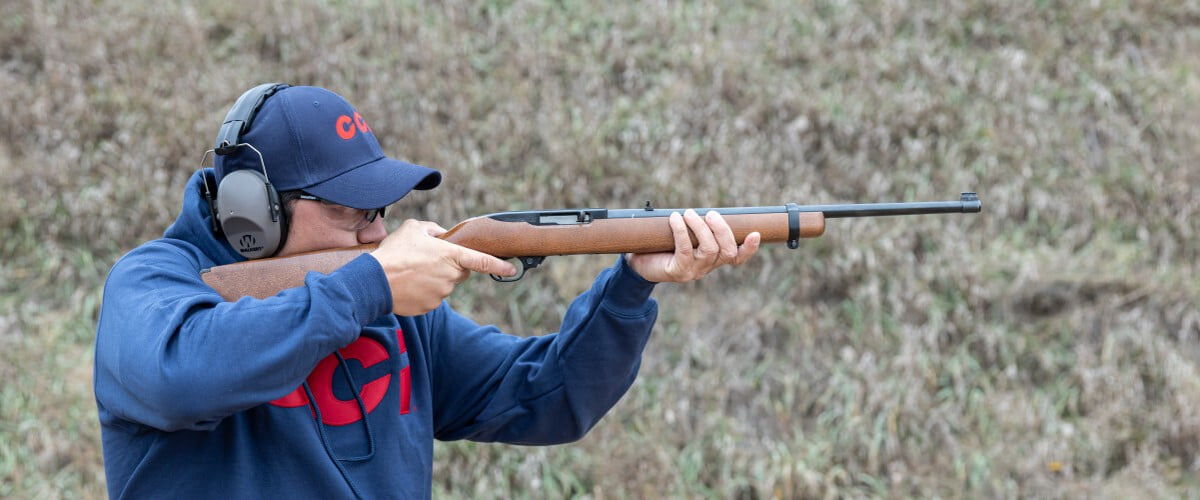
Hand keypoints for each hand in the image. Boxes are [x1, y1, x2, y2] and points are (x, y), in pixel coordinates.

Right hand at [369, 219, 516, 315]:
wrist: (375, 281)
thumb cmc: (394, 252)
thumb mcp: (414, 229)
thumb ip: (433, 230)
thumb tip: (443, 235)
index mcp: (451, 255)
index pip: (481, 260)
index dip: (499, 265)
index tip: (511, 269)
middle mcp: (451, 276)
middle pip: (459, 272)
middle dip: (448, 266)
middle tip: (425, 260)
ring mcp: (442, 293)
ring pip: (445, 285)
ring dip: (434, 279)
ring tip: (412, 272)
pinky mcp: (431, 306)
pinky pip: (433, 297)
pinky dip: (424, 292)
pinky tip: (410, 285)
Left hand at [626, 210, 760, 282]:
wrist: (638, 264)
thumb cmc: (662, 245)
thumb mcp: (683, 235)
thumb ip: (696, 226)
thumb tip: (704, 208)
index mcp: (713, 259)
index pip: (737, 258)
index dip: (749, 248)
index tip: (755, 233)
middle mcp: (706, 267)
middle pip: (727, 251)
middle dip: (722, 229)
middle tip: (711, 213)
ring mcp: (693, 271)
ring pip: (709, 250)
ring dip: (701, 228)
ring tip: (690, 213)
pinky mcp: (677, 272)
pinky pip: (685, 250)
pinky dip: (682, 231)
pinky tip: (675, 218)